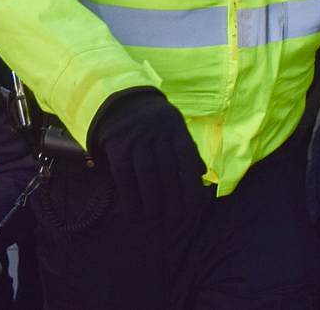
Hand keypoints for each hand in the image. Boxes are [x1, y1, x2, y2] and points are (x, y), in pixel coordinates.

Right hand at [93, 90, 206, 224]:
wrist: (123, 101)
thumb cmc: (156, 122)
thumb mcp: (176, 127)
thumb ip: (187, 149)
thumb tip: (202, 174)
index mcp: (176, 129)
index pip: (188, 160)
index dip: (192, 185)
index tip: (195, 207)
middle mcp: (158, 134)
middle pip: (168, 171)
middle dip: (173, 198)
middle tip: (176, 219)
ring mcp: (137, 139)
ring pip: (147, 175)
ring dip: (152, 200)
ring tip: (156, 218)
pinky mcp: (117, 146)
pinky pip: (124, 175)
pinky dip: (129, 197)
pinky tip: (134, 213)